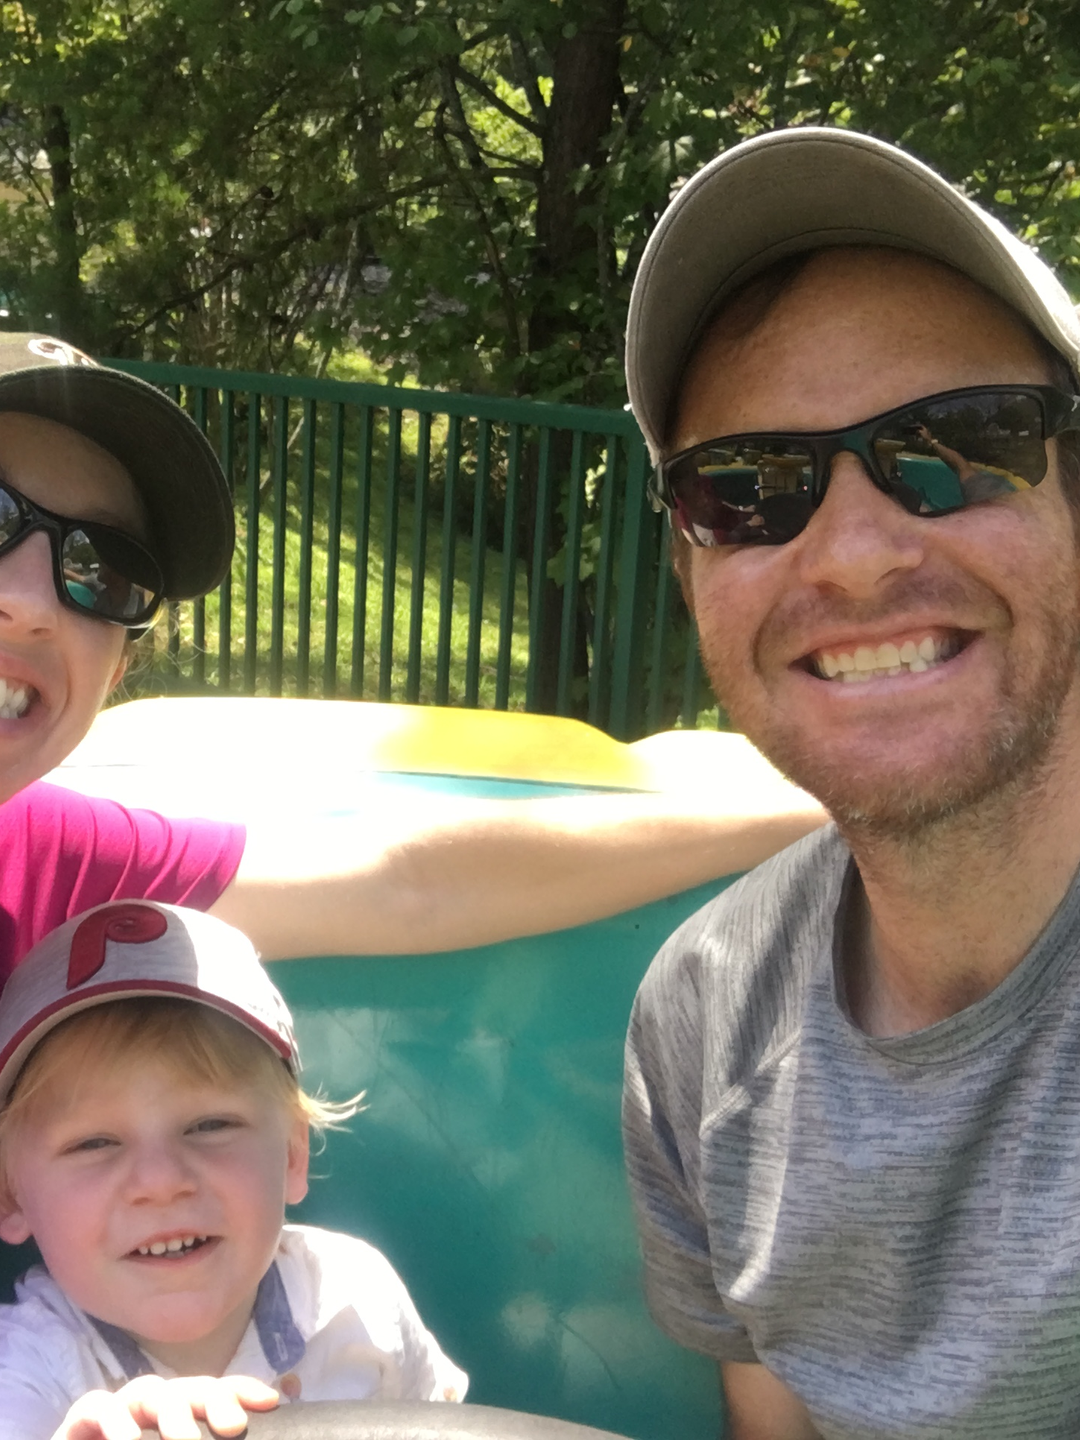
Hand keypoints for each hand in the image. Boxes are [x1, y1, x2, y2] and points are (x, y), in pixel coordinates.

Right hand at [51, 1373, 279, 1439]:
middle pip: (188, 1387)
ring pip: (149, 1391)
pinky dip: (114, 1419)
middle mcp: (154, 1409)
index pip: (216, 1391)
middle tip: (235, 1429)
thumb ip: (219, 1434)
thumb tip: (286, 1395)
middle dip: (214, 1399)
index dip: (242, 1390)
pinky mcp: (79, 1423)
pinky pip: (97, 1406)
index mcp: (182, 1417)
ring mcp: (118, 1412)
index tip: (271, 1401)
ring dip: (171, 1411)